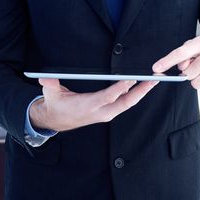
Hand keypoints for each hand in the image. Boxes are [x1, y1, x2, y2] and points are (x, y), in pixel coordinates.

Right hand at [29, 79, 157, 131]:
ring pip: (128, 103)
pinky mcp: (109, 112)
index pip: (107, 97)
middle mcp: (101, 112)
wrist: (56, 120)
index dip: (120, 88)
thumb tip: (45, 78)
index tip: (131, 79)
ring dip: (142, 92)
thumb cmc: (56, 104)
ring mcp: (106, 113)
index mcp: (87, 106)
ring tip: (154, 80)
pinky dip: (136, 94)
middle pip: (125, 102)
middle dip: (141, 91)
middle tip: (153, 79)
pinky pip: (126, 103)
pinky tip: (145, 86)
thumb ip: (49, 85)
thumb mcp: (50, 95)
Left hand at [152, 34, 199, 94]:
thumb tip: (180, 68)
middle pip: (187, 73)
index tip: (156, 69)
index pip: (181, 53)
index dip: (167, 61)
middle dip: (189, 72)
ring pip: (196, 84)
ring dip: (198, 80)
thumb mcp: (199, 45)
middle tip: (199, 66)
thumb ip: (185, 54)